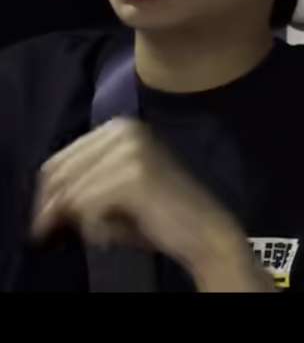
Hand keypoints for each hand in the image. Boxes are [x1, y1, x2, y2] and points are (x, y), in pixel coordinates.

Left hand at [33, 118, 250, 282]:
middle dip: (57, 210)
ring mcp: (132, 149)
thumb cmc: (158, 215)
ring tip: (105, 235)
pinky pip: (86, 206)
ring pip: (71, 193)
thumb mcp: (112, 192)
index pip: (57, 161)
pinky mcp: (135, 174)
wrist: (203, 230)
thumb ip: (78, 190)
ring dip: (80, 222)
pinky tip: (112, 236)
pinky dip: (94, 229)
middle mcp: (125, 128)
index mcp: (120, 126)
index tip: (50, 225)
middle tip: (61, 236)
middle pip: (59, 174)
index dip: (48, 197)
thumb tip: (41, 211)